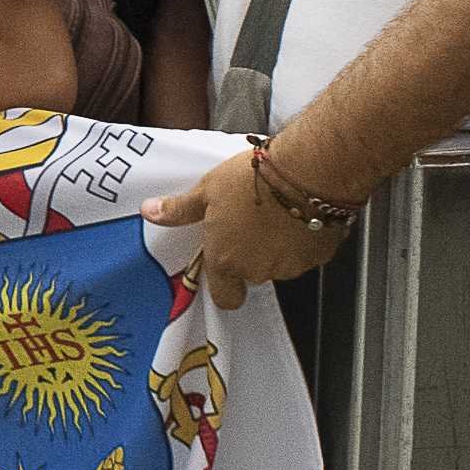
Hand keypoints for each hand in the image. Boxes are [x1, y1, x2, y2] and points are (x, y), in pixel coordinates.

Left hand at [145, 151, 349, 309]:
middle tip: (249, 223)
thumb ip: (180, 210)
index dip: (226, 286)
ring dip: (278, 246)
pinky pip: (307, 253)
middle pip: (252, 274)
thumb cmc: (254, 180)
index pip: (225, 297)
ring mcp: (291, 265)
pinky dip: (303, 239)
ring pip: (280, 263)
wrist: (307, 171)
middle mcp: (258, 269)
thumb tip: (151, 211)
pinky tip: (299, 214)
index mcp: (226, 260)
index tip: (224, 266)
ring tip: (276, 213)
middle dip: (252, 254)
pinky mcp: (319, 256)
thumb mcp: (207, 190)